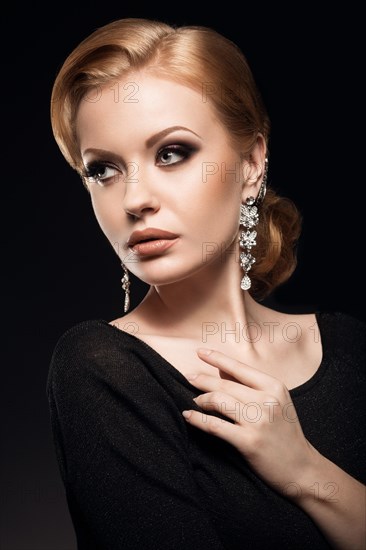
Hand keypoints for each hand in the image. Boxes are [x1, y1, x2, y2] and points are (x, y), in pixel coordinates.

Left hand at [182, 348, 319, 499]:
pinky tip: (189, 416)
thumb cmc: (286, 433)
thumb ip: (249, 384)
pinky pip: (215, 425)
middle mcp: (267, 401)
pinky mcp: (248, 441)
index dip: (216, 357)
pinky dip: (198, 419)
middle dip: (202, 379)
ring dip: (201, 399)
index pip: (239, 367)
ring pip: (218, 401)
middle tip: (188, 377)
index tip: (200, 352)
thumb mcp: (276, 402)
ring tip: (194, 401)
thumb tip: (220, 367)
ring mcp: (258, 421)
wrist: (302, 469)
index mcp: (274, 387)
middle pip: (225, 384)